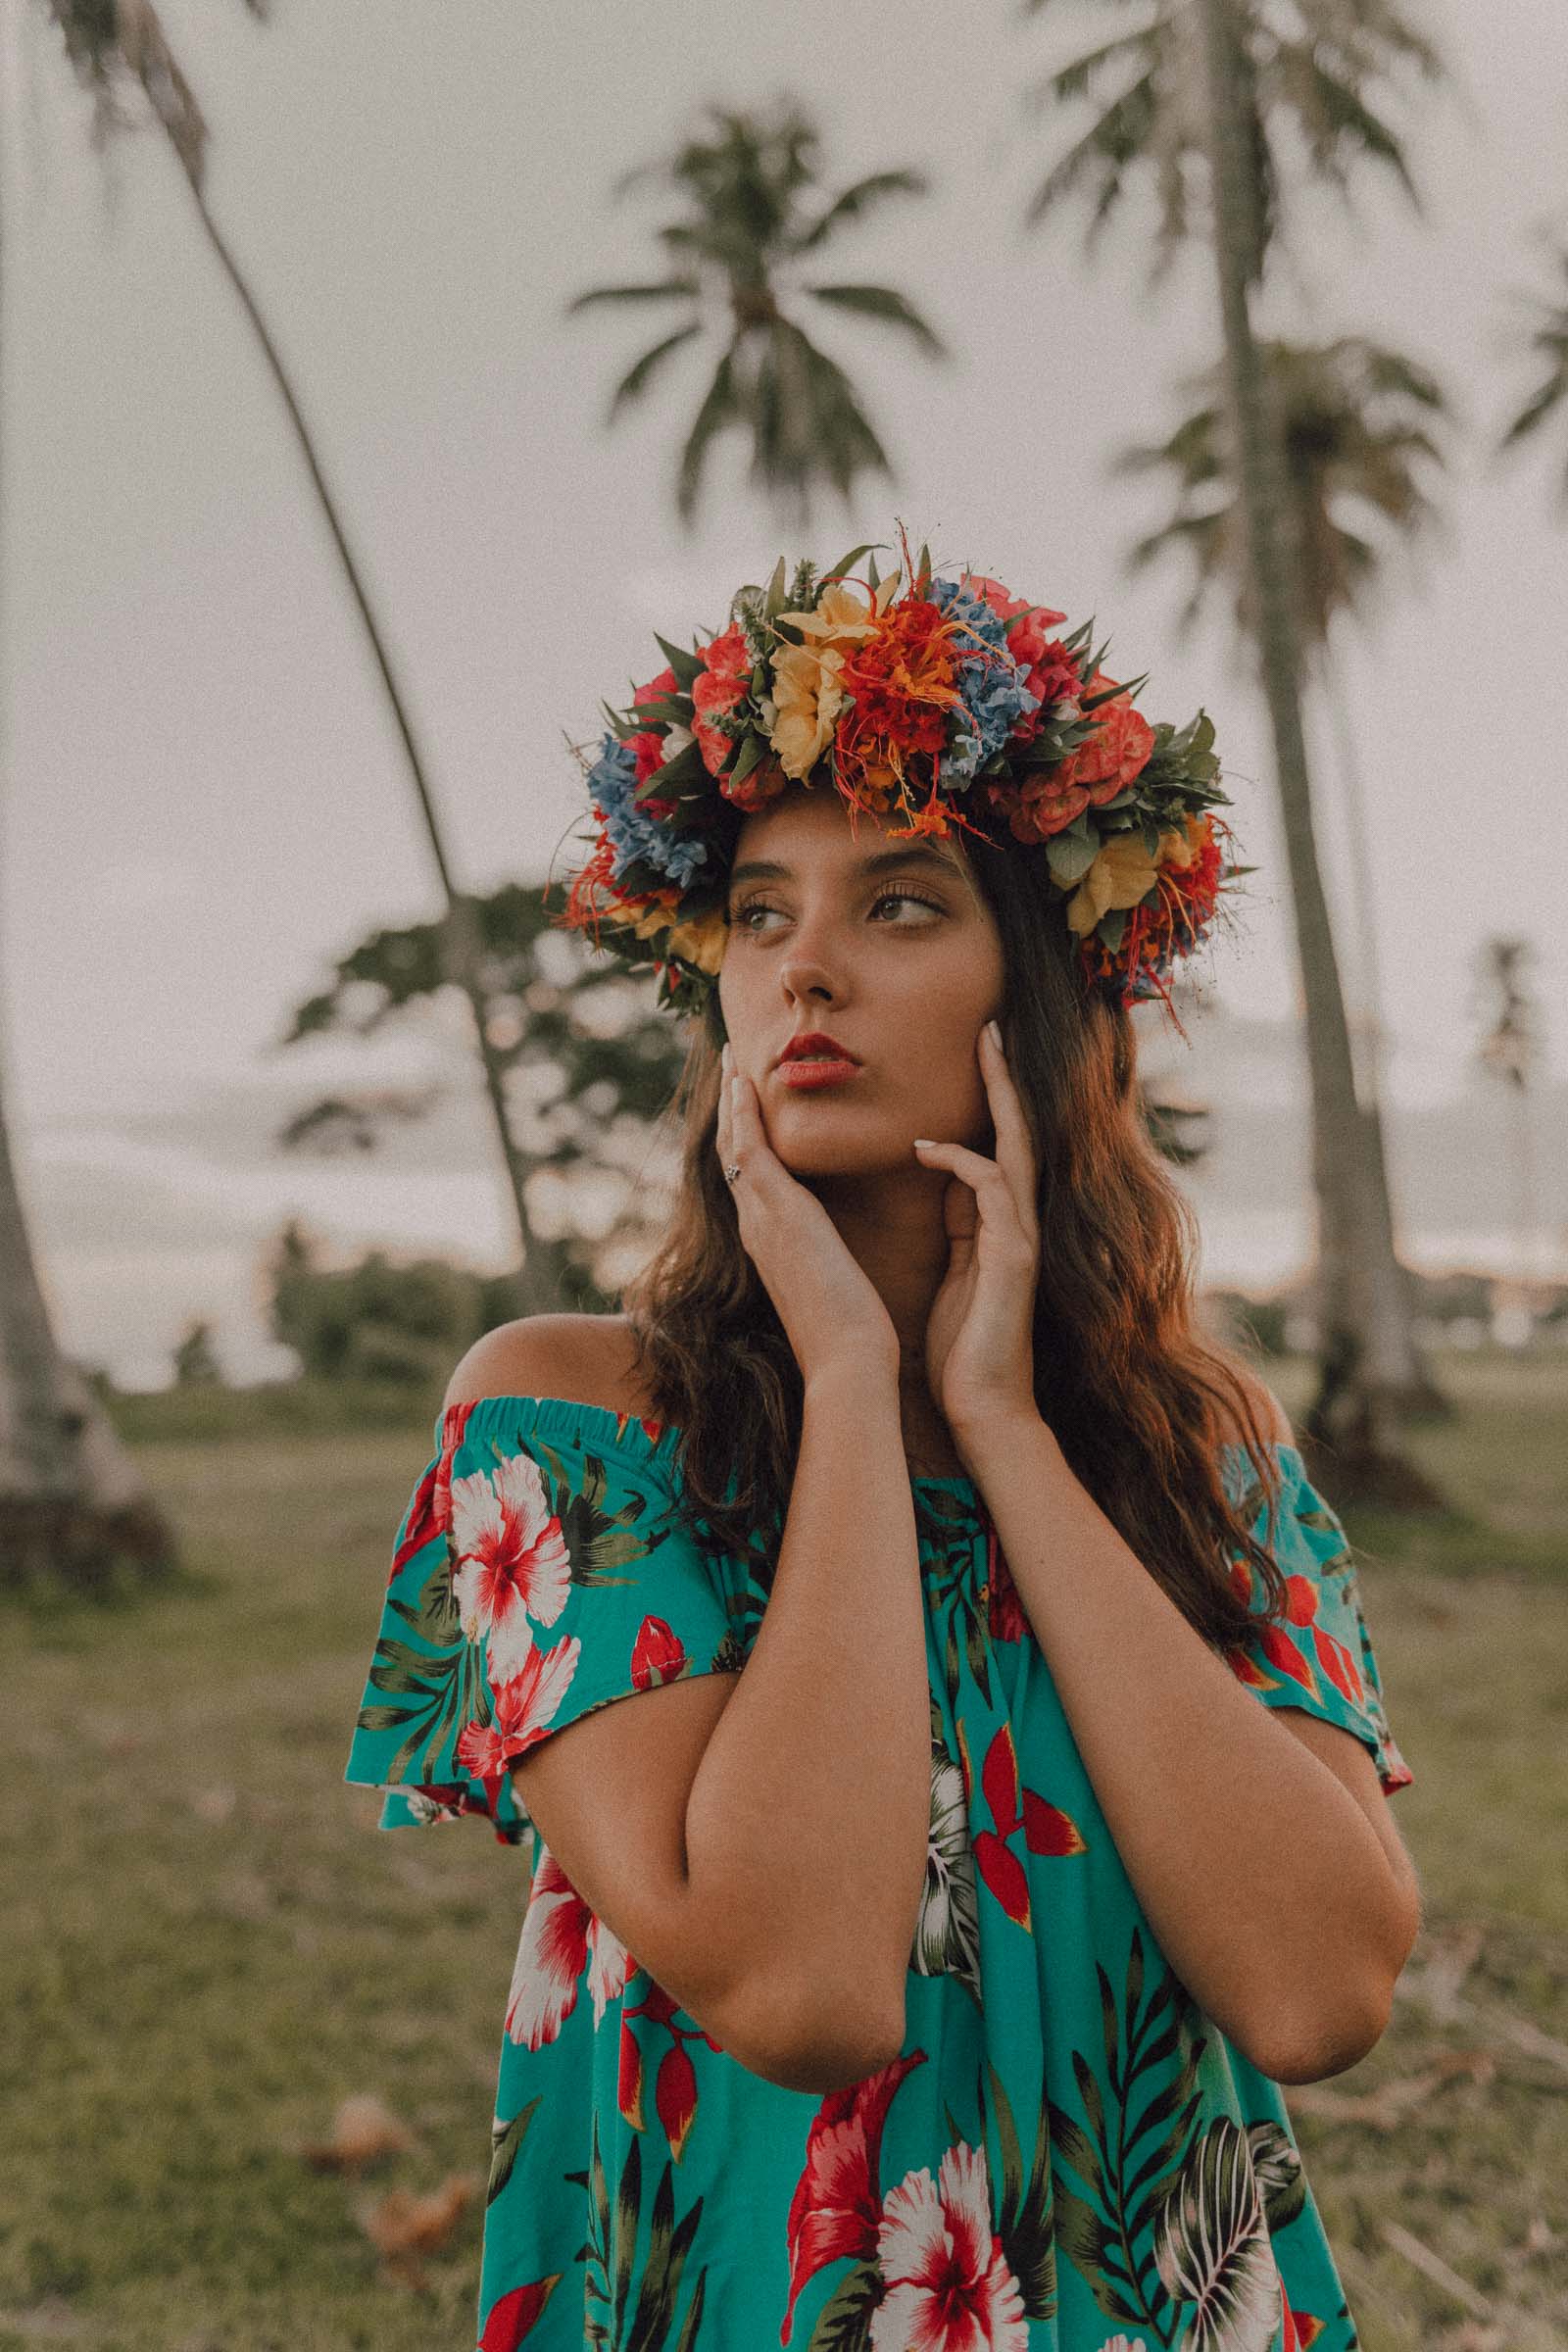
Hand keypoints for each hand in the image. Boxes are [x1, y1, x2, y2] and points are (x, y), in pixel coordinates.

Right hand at [716, 1041, 900, 1386]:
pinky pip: (749, 1149)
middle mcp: (756, 1226)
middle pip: (731, 1154)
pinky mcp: (778, 1213)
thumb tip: (835, 1251)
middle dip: (731, 1109)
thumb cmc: (852, 1336)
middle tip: (730, 1065)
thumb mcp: (835, 1285)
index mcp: (770, 1242)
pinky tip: (744, 1081)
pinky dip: (743, 1113)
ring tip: (732, 1060)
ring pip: (733, 1143)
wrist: (848, 1363)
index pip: (749, 1178)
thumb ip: (827, 1260)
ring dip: (732, 1099)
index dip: (745, 1137)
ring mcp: (761, 1219)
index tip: (748, 1102)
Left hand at [912, 1021, 1041, 1451]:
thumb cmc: (964, 1350)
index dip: (990, 1099)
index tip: (976, 1052)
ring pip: (1018, 1146)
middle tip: (991, 1026)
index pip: (1000, 1144)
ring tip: (983, 1048)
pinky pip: (993, 1188)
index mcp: (1001, 1225)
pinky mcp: (1013, 1258)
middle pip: (1020, 1132)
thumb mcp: (957, 1271)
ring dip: (998, 1097)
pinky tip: (926, 1147)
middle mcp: (1020, 1223)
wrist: (984, 1410)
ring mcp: (1022, 1238)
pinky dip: (960, 1161)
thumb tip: (941, 1172)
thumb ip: (960, 1224)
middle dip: (1005, 1079)